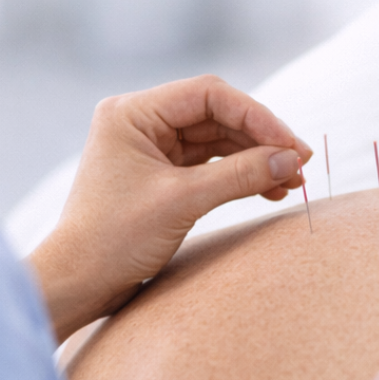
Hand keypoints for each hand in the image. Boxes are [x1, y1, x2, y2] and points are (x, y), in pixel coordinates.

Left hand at [29, 75, 311, 341]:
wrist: (77, 284)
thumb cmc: (113, 240)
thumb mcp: (182, 202)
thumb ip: (240, 175)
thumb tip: (292, 160)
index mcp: (132, 113)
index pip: (208, 95)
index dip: (257, 117)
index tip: (292, 146)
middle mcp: (139, 122)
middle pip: (216, 115)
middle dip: (260, 140)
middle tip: (300, 165)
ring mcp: (150, 148)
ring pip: (216, 141)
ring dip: (254, 159)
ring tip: (291, 182)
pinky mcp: (159, 175)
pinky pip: (208, 165)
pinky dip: (239, 175)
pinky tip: (268, 189)